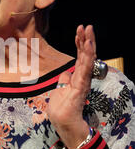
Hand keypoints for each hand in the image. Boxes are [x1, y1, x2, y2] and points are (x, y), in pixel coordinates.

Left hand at [47, 25, 96, 148]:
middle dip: (86, 40)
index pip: (80, 57)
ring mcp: (83, 81)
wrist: (63, 123)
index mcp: (77, 77)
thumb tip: (65, 72)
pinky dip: (87, 56)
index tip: (79, 30)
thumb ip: (64, 80)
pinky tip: (88, 46)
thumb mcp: (59, 90)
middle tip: (87, 26)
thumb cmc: (61, 109)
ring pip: (87, 59)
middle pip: (86, 55)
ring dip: (88, 44)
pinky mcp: (81, 86)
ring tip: (89, 31)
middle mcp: (82, 77)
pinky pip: (85, 69)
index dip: (80, 43)